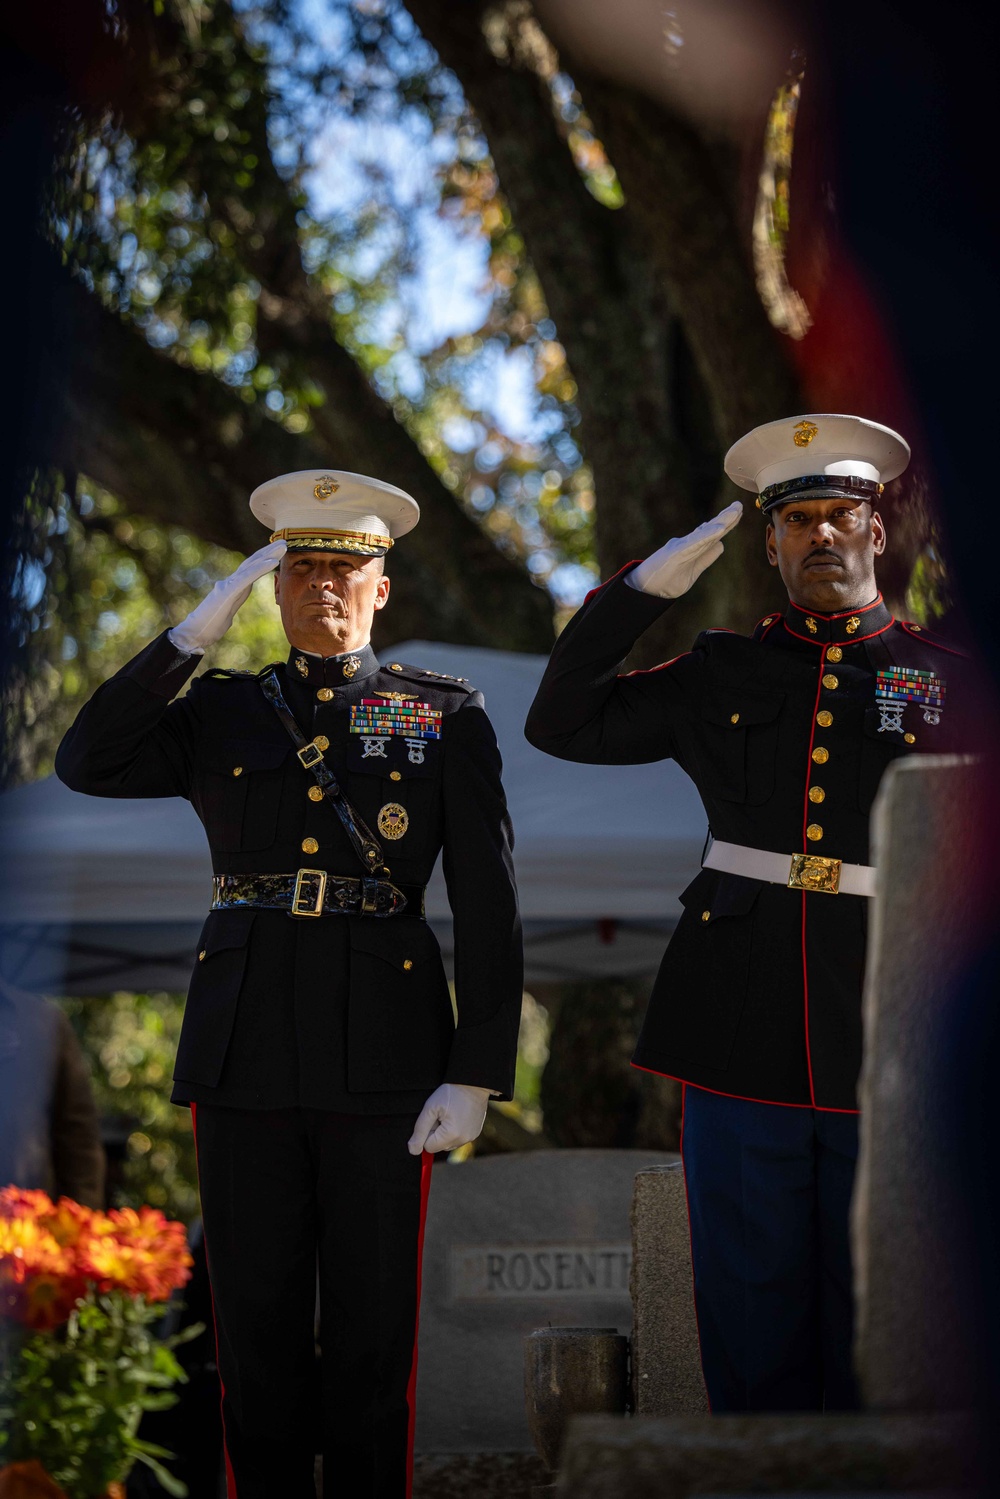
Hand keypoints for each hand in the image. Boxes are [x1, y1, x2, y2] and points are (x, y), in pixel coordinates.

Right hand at [168, 540, 286, 653]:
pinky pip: (247, 577)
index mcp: (234, 587)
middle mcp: (231, 582)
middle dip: (268, 551)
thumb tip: (239, 595)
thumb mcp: (228, 610)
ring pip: (251, 565)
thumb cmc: (210, 624)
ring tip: (283, 547)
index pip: (250, 569)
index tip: (278, 552)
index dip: (264, 559)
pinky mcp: (227, 592)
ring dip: (268, 555)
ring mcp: (228, 585)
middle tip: (285, 543)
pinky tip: (272, 562)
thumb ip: (235, 599)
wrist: (194, 633)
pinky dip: (260, 568)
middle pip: (252, 562)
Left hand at [407, 1083, 491, 1155]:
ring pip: (448, 1144)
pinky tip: (458, 1116)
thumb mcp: (430, 1108)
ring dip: (445, 1133)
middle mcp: (463, 1140)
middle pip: (439, 1147)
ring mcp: (471, 1138)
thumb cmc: (451, 1093)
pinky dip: (455, 1131)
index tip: (434, 1118)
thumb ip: (420, 1130)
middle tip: (442, 1114)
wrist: (472, 1083)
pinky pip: (458, 1139)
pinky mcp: (475, 1134)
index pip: (429, 1147)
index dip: (427, 1132)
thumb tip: (413, 1150)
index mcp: (451, 1135)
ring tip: (450, 1114)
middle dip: (437, 1133)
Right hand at [627, 501, 742, 598]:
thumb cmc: (666, 580)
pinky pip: (694, 544)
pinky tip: (719, 530)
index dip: (726, 523)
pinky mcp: (676, 553)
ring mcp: (682, 547)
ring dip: (720, 522)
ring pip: (705, 533)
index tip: (738, 511)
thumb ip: (707, 558)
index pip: (714, 533)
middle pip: (711, 529)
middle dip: (726, 517)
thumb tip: (721, 545)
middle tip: (739, 505)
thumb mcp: (694, 570)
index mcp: (694, 548)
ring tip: (734, 512)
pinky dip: (707, 536)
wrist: (646, 589)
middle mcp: (688, 544)